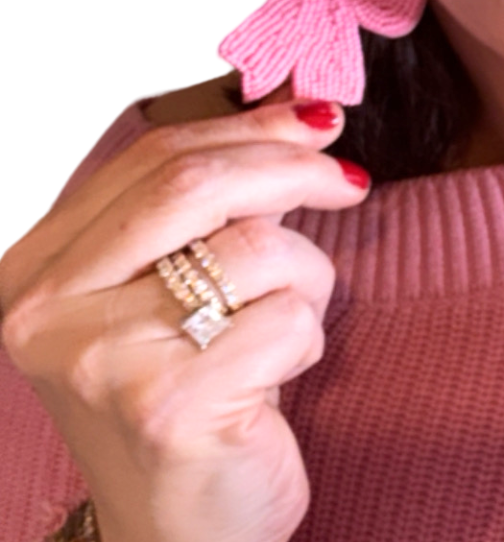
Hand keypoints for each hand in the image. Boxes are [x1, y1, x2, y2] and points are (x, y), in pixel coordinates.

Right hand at [0, 100, 369, 541]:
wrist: (185, 530)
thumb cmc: (194, 393)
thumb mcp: (181, 285)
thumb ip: (215, 204)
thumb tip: (305, 112)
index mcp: (44, 267)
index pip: (153, 157)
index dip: (249, 127)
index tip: (320, 119)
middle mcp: (48, 311)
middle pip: (194, 186)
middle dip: (294, 170)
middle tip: (351, 183)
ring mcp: (101, 360)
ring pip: (257, 249)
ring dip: (305, 281)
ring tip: (279, 333)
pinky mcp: (167, 406)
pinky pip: (287, 321)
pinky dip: (305, 343)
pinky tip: (269, 384)